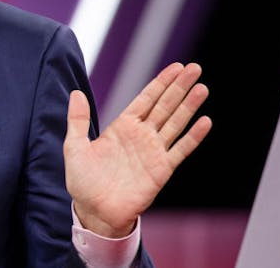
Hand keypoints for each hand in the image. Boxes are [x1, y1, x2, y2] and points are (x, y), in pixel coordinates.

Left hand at [63, 62, 211, 237]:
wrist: (95, 212)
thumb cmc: (83, 181)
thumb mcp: (74, 147)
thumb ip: (78, 120)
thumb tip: (76, 93)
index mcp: (122, 127)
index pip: (146, 99)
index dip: (161, 82)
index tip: (176, 67)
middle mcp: (141, 136)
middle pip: (165, 105)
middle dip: (179, 86)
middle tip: (195, 68)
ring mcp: (153, 152)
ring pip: (175, 123)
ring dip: (189, 106)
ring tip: (202, 88)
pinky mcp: (162, 170)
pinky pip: (180, 150)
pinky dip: (193, 136)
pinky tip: (205, 122)